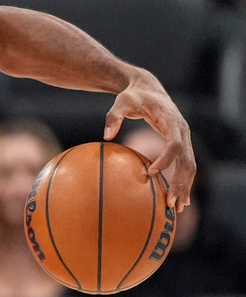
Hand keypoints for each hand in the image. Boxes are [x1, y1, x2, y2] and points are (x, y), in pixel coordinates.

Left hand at [103, 69, 194, 210]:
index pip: (174, 144)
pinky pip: (185, 164)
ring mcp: (184, 138)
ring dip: (185, 186)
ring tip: (177, 208)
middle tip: (172, 202)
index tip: (152, 173)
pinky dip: (183, 181)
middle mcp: (183, 131)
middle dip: (182, 182)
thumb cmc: (133, 96)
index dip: (166, 159)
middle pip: (188, 160)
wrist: (148, 88)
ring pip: (190, 166)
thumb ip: (113, 117)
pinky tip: (178, 198)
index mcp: (171, 121)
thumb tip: (106, 136)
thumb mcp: (121, 102)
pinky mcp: (181, 143)